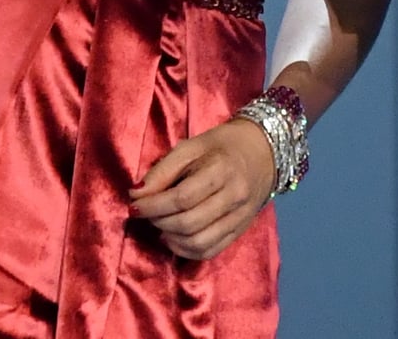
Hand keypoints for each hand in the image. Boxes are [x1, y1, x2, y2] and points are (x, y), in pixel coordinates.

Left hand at [131, 118, 275, 259]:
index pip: (182, 198)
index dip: (153, 205)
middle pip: (188, 223)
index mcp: (222, 169)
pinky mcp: (241, 230)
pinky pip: (210, 251)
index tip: (134, 205)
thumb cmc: (222, 145)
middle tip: (146, 213)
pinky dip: (185, 250)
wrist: (264, 151)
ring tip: (159, 224)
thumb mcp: (192, 146)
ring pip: (199, 242)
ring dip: (170, 238)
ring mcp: (240, 217)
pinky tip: (174, 238)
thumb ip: (163, 170)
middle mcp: (235, 196)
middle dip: (158, 221)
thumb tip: (136, 194)